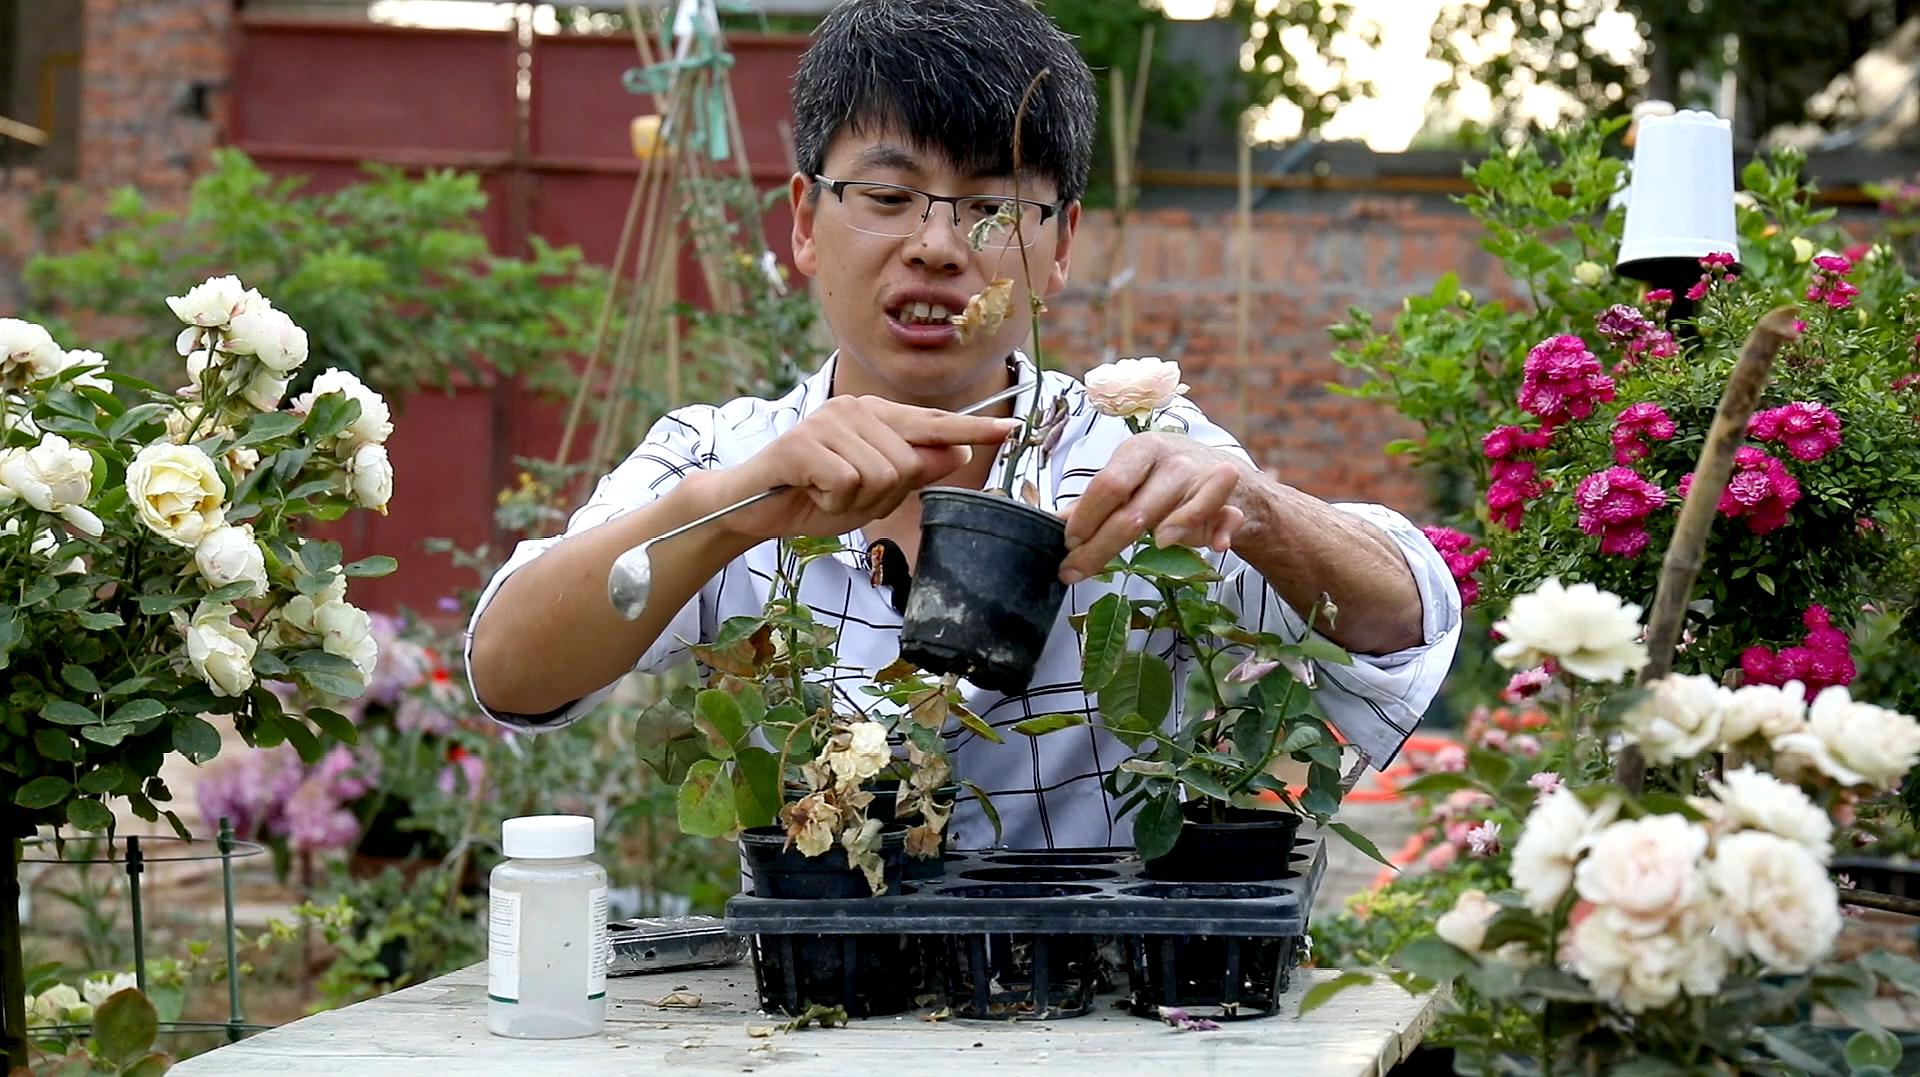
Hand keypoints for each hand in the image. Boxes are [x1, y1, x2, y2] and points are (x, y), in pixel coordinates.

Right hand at [718, 395, 1021, 539]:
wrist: (751, 509)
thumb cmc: (813, 498)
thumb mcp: (873, 493)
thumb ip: (914, 472)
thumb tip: (960, 451)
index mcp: (876, 416)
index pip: (934, 423)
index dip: (974, 427)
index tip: (1012, 428)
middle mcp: (855, 408)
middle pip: (911, 463)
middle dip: (883, 495)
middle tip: (845, 496)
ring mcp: (828, 421)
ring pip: (882, 475)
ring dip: (856, 501)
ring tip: (825, 492)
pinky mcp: (803, 443)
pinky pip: (848, 482)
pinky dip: (833, 502)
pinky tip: (810, 491)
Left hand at [1059, 433, 1247, 582]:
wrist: (1227, 477)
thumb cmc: (1167, 481)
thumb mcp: (1132, 482)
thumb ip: (1098, 502)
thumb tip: (1055, 523)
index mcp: (1139, 451)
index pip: (1106, 485)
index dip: (1084, 518)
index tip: (1067, 545)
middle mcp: (1170, 460)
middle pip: (1133, 509)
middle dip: (1101, 546)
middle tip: (1075, 571)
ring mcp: (1202, 478)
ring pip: (1180, 511)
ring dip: (1171, 528)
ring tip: (1158, 544)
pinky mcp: (1230, 500)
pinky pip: (1226, 515)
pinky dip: (1222, 529)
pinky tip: (1217, 546)